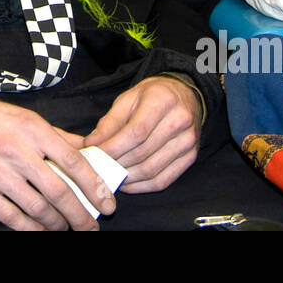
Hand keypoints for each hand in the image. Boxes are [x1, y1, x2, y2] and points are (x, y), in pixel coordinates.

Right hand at [0, 76, 114, 230]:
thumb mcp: (23, 115)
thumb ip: (56, 134)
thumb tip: (86, 148)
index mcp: (32, 128)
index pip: (74, 161)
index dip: (94, 186)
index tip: (107, 203)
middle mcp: (16, 149)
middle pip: (59, 191)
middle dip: (80, 214)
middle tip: (91, 226)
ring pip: (36, 207)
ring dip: (56, 224)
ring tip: (65, 228)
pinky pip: (9, 216)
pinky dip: (29, 229)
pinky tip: (40, 232)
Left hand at [83, 75, 200, 192]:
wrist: (184, 95)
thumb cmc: (153, 96)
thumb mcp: (128, 98)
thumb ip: (110, 122)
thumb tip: (91, 144)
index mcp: (163, 100)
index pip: (137, 132)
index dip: (114, 147)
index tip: (94, 153)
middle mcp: (180, 121)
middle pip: (143, 152)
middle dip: (116, 163)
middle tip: (98, 167)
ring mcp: (188, 141)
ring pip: (151, 170)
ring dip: (126, 177)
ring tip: (109, 175)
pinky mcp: (191, 157)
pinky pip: (163, 180)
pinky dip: (141, 187)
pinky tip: (127, 183)